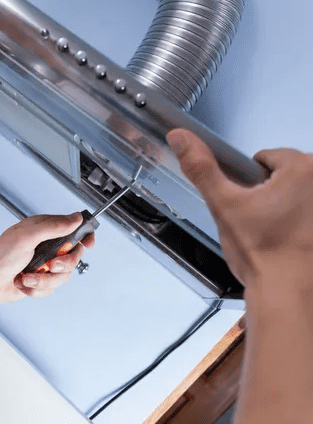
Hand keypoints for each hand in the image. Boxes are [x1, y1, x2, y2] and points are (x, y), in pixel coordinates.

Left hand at [0, 212, 94, 306]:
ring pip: (62, 276)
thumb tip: (76, 218)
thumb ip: (53, 227)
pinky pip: (51, 289)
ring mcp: (42, 265)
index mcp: (43, 230)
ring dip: (44, 280)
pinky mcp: (38, 281)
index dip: (84, 236)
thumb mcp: (27, 236)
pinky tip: (22, 284)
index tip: (88, 244)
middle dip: (62, 264)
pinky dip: (36, 289)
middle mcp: (45, 246)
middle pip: (73, 256)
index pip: (73, 228)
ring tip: (26, 277)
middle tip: (49, 265)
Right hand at [167, 128, 312, 286]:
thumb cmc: (264, 254)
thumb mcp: (223, 205)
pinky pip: (305, 213)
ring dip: (284, 208)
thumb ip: (201, 168)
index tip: (249, 203)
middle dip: (269, 193)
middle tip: (260, 220)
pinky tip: (288, 240)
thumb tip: (182, 138)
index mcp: (302, 168)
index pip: (265, 157)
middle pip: (283, 174)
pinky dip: (298, 223)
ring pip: (296, 194)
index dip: (248, 181)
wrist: (286, 291)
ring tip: (274, 232)